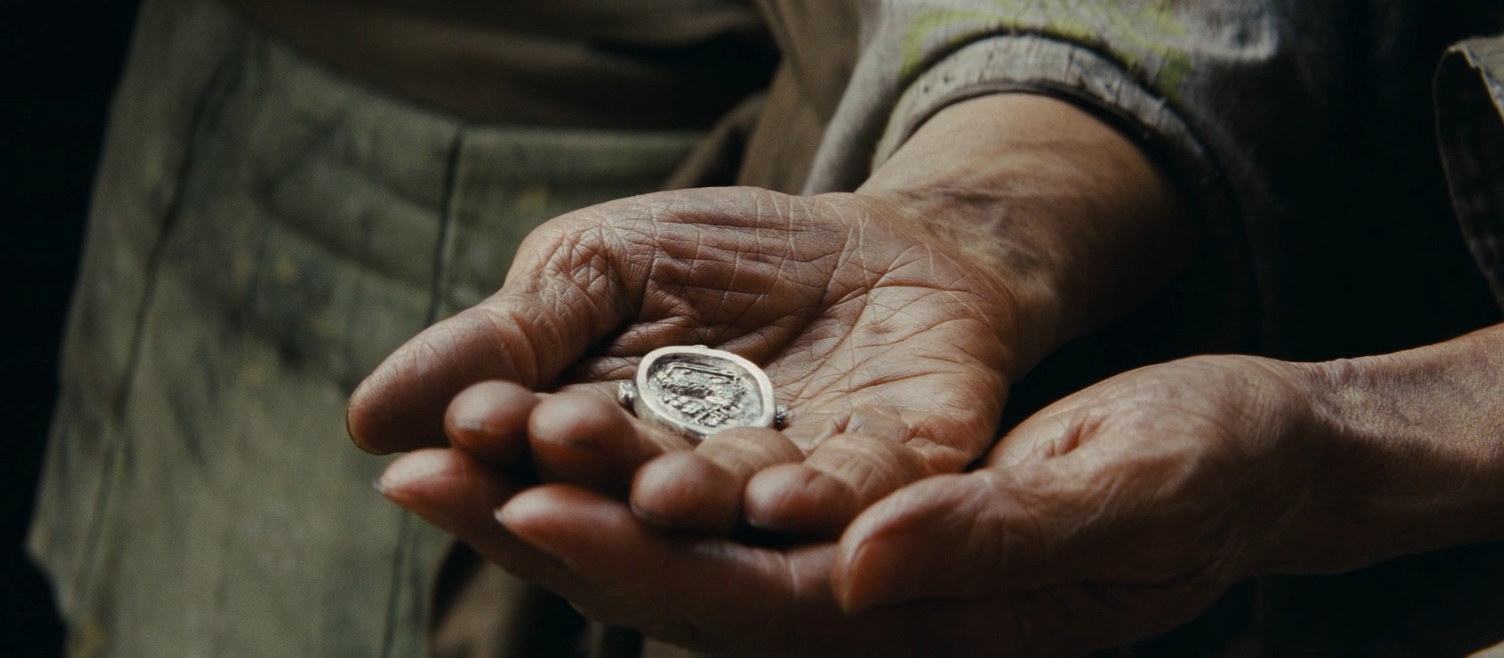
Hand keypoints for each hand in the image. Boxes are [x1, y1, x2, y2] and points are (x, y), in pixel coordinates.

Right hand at [357, 185, 1017, 535]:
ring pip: (736, 514)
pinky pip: (863, 499)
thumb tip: (367, 416)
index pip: (532, 473)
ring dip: (696, 504)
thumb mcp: (595, 266)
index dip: (490, 469)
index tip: (439, 449)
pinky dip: (827, 505)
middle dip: (585, 488)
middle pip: (625, 510)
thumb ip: (508, 339)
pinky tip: (787, 502)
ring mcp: (795, 486)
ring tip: (659, 489)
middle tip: (535, 464)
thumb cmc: (720, 258)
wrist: (879, 239)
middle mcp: (692, 493)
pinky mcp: (897, 468)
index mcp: (608, 453)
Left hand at [381, 356, 1323, 656]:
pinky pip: (713, 508)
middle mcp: (867, 618)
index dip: (629, 557)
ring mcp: (849, 579)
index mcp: (923, 622)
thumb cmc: (1201, 472)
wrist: (1235, 463)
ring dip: (560, 500)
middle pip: (675, 585)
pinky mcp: (845, 530)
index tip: (519, 500)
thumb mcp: (1121, 495)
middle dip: (548, 532)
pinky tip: (551, 431)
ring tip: (443, 449)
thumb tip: (861, 561)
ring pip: (674, 548)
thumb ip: (992, 536)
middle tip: (419, 472)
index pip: (745, 604)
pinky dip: (625, 471)